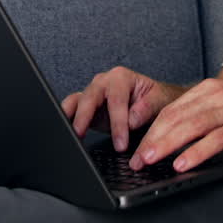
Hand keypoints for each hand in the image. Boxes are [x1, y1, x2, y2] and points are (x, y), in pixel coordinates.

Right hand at [61, 67, 183, 152]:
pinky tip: (64, 132)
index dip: (118, 123)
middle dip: (85, 117)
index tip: (121, 144)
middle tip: (80, 135)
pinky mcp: (85, 107)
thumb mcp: (158, 100)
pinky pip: (71, 109)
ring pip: (76, 102)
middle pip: (90, 98)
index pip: (116, 100)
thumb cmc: (154, 98)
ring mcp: (92, 94)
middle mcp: (103, 82)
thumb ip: (146, 109)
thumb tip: (131, 120)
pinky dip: (66, 119)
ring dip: (70, 116)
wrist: (151, 102)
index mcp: (121, 78)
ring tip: (66, 132)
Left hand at [129, 79, 222, 172]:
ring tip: (150, 160)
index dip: (151, 129)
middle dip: (152, 139)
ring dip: (166, 145)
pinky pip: (216, 139)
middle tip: (137, 159)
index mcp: (209, 89)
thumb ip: (204, 113)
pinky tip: (183, 163)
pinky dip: (196, 152)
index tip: (137, 148)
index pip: (171, 110)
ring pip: (190, 126)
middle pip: (175, 117)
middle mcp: (216, 94)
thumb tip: (175, 136)